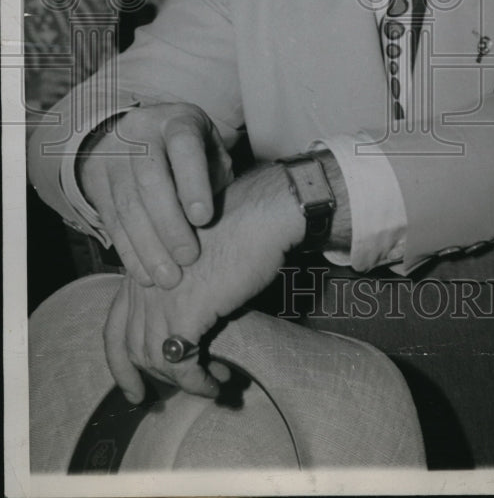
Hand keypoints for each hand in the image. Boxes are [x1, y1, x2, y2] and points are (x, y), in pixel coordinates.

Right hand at [78, 103, 232, 288]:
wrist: (141, 133)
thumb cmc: (191, 151)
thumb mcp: (210, 151)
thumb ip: (215, 178)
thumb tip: (216, 221)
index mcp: (178, 120)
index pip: (184, 146)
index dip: (192, 182)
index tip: (203, 219)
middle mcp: (141, 131)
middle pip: (150, 179)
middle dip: (169, 224)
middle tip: (188, 258)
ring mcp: (113, 154)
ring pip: (127, 204)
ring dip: (148, 247)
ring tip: (168, 278)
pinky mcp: (95, 178)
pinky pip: (110, 219)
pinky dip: (129, 251)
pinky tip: (145, 273)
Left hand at [103, 165, 305, 401]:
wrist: (261, 214)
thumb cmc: (239, 228)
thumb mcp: (193, 258)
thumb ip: (177, 287)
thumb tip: (186, 330)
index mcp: (141, 266)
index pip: (114, 326)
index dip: (121, 363)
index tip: (134, 389)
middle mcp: (141, 283)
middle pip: (129, 347)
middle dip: (149, 378)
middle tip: (173, 396)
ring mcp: (160, 298)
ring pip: (154, 360)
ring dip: (181, 383)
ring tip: (209, 384)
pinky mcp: (185, 312)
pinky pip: (181, 365)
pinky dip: (197, 383)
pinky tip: (216, 384)